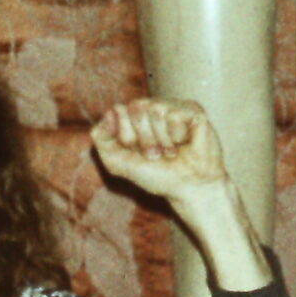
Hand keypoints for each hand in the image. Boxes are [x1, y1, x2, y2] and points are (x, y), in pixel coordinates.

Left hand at [90, 98, 230, 206]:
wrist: (189, 189)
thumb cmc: (157, 176)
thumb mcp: (118, 162)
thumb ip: (101, 139)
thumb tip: (110, 112)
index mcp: (133, 117)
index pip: (118, 110)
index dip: (127, 136)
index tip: (138, 153)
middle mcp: (152, 108)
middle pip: (137, 107)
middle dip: (144, 138)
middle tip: (156, 155)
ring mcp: (173, 107)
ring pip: (156, 110)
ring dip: (163, 140)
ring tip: (171, 152)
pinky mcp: (193, 110)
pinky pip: (175, 115)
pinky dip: (178, 136)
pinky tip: (185, 143)